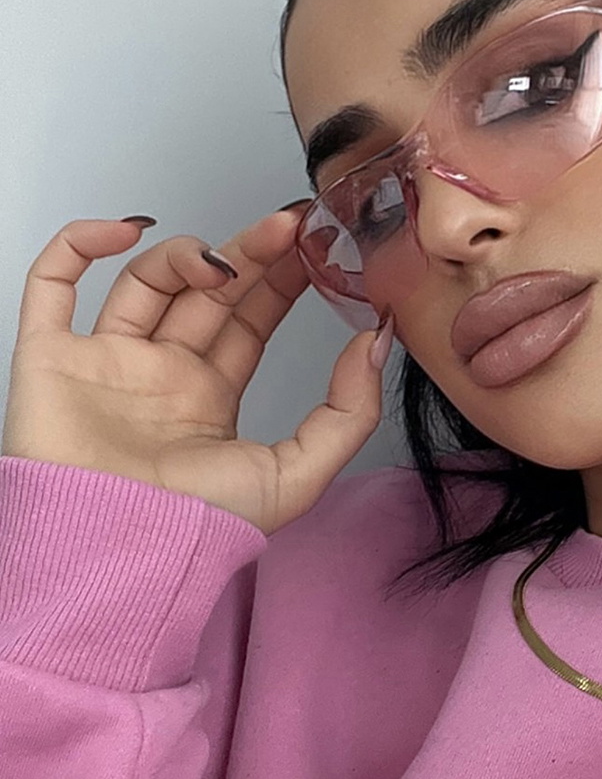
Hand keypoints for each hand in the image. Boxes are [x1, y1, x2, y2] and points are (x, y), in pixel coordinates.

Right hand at [1, 209, 392, 534]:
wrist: (115, 554)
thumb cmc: (194, 531)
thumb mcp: (296, 475)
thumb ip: (345, 412)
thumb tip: (376, 343)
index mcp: (209, 399)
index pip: (250, 320)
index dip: (281, 278)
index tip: (316, 242)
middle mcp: (158, 375)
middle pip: (205, 292)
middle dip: (249, 252)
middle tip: (290, 224)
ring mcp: (104, 362)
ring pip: (142, 281)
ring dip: (183, 254)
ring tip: (218, 263)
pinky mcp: (48, 357)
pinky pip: (52, 284)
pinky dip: (80, 243)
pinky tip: (127, 230)